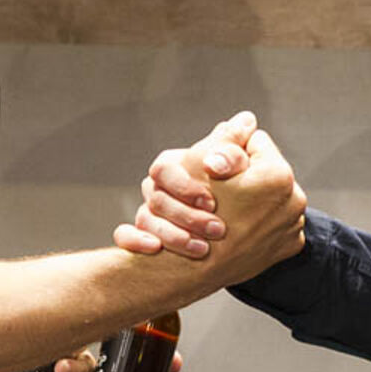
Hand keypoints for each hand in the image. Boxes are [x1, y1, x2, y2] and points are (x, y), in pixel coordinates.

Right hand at [113, 112, 257, 259]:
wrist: (235, 224)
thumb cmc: (234, 185)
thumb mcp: (236, 164)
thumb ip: (236, 145)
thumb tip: (245, 122)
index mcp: (172, 166)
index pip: (164, 170)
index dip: (185, 187)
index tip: (213, 201)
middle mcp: (156, 187)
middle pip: (156, 199)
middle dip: (187, 216)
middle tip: (218, 229)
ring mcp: (148, 211)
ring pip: (145, 220)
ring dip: (173, 236)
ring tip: (203, 249)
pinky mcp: (143, 235)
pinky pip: (125, 236)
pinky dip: (135, 241)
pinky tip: (155, 249)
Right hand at [200, 127, 306, 287]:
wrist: (192, 267)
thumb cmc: (192, 212)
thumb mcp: (202, 164)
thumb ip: (228, 137)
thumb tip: (246, 119)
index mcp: (278, 175)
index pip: (256, 143)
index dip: (232, 152)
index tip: (217, 168)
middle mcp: (295, 200)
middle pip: (267, 172)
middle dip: (247, 177)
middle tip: (222, 189)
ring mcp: (293, 227)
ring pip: (272, 197)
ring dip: (255, 200)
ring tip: (229, 209)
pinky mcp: (288, 247)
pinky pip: (276, 224)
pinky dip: (260, 224)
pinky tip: (240, 226)